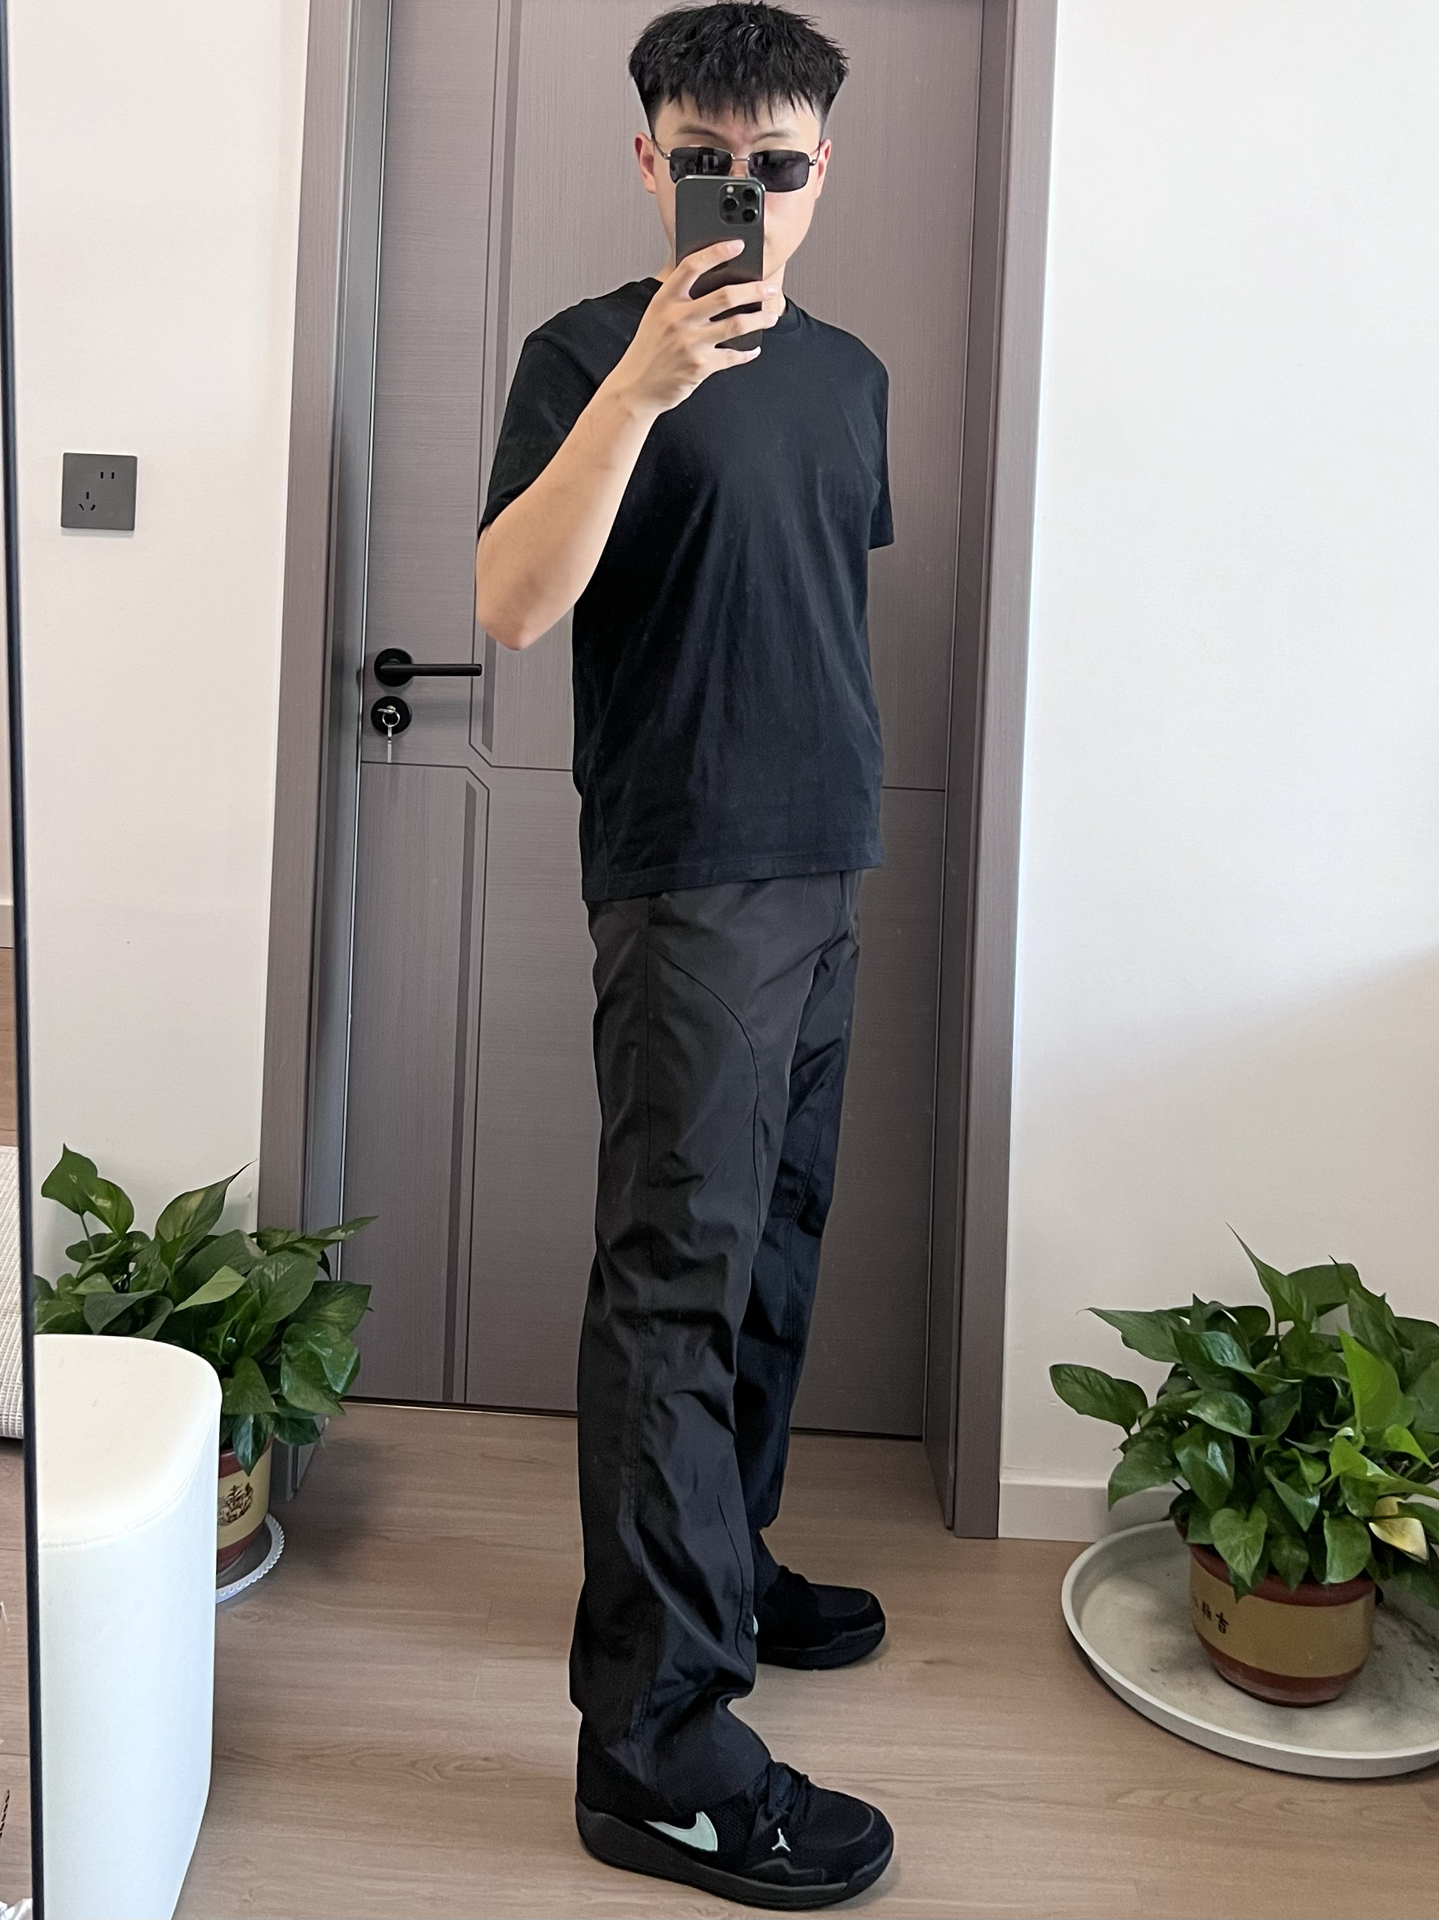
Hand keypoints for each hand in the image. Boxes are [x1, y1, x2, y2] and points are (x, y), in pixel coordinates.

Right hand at [606, 241, 783, 415]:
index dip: (717, 252)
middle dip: (754, 290)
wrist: (636, 387)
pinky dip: (747, 352)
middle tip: (769, 288)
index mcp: (664, 300)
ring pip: (736, 325)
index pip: (692, 266)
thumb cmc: (649, 350)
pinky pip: (732, 356)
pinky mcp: (699, 367)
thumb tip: (717, 283)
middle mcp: (677, 319)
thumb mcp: (657, 315)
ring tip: (770, 316)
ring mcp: (689, 343)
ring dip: (759, 319)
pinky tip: (753, 348)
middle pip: (725, 296)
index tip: (738, 244)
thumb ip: (680, 298)